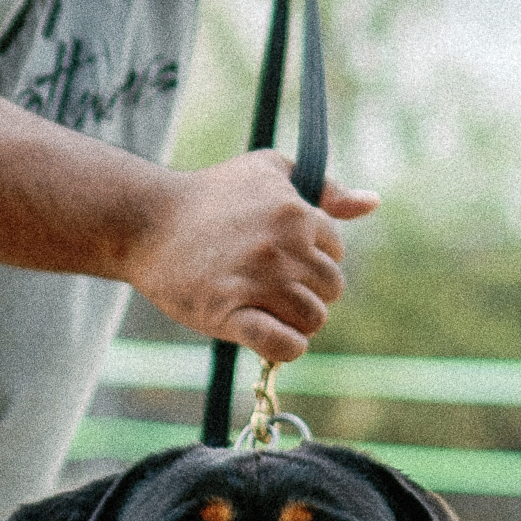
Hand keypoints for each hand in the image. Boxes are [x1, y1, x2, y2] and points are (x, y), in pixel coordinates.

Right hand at [125, 150, 380, 361]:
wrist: (147, 222)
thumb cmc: (212, 194)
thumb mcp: (269, 171)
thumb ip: (325, 188)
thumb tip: (373, 203)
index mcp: (295, 213)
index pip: (335, 252)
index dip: (312, 257)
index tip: (280, 256)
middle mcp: (280, 247)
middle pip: (331, 290)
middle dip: (308, 290)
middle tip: (272, 286)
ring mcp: (255, 282)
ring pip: (312, 320)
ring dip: (295, 320)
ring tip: (266, 308)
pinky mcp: (229, 314)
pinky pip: (283, 345)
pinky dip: (285, 348)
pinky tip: (270, 337)